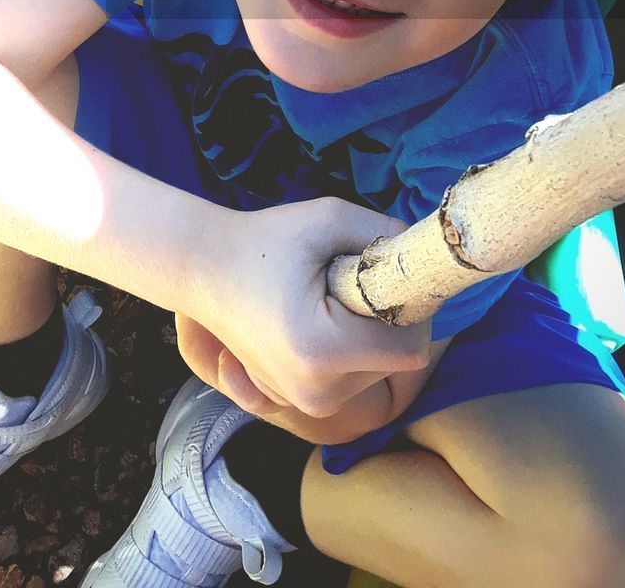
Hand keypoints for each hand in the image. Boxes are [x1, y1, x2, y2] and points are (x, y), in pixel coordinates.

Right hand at [188, 197, 430, 418]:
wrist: (201, 268)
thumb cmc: (263, 240)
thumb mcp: (328, 218)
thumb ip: (385, 233)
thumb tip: (423, 253)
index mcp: (323, 352)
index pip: (411, 348)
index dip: (411, 308)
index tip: (383, 276)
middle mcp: (317, 393)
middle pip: (394, 361)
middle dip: (384, 319)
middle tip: (343, 281)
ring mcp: (306, 404)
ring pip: (374, 371)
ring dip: (365, 333)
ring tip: (321, 299)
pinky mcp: (299, 403)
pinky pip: (350, 378)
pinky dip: (345, 347)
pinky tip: (311, 319)